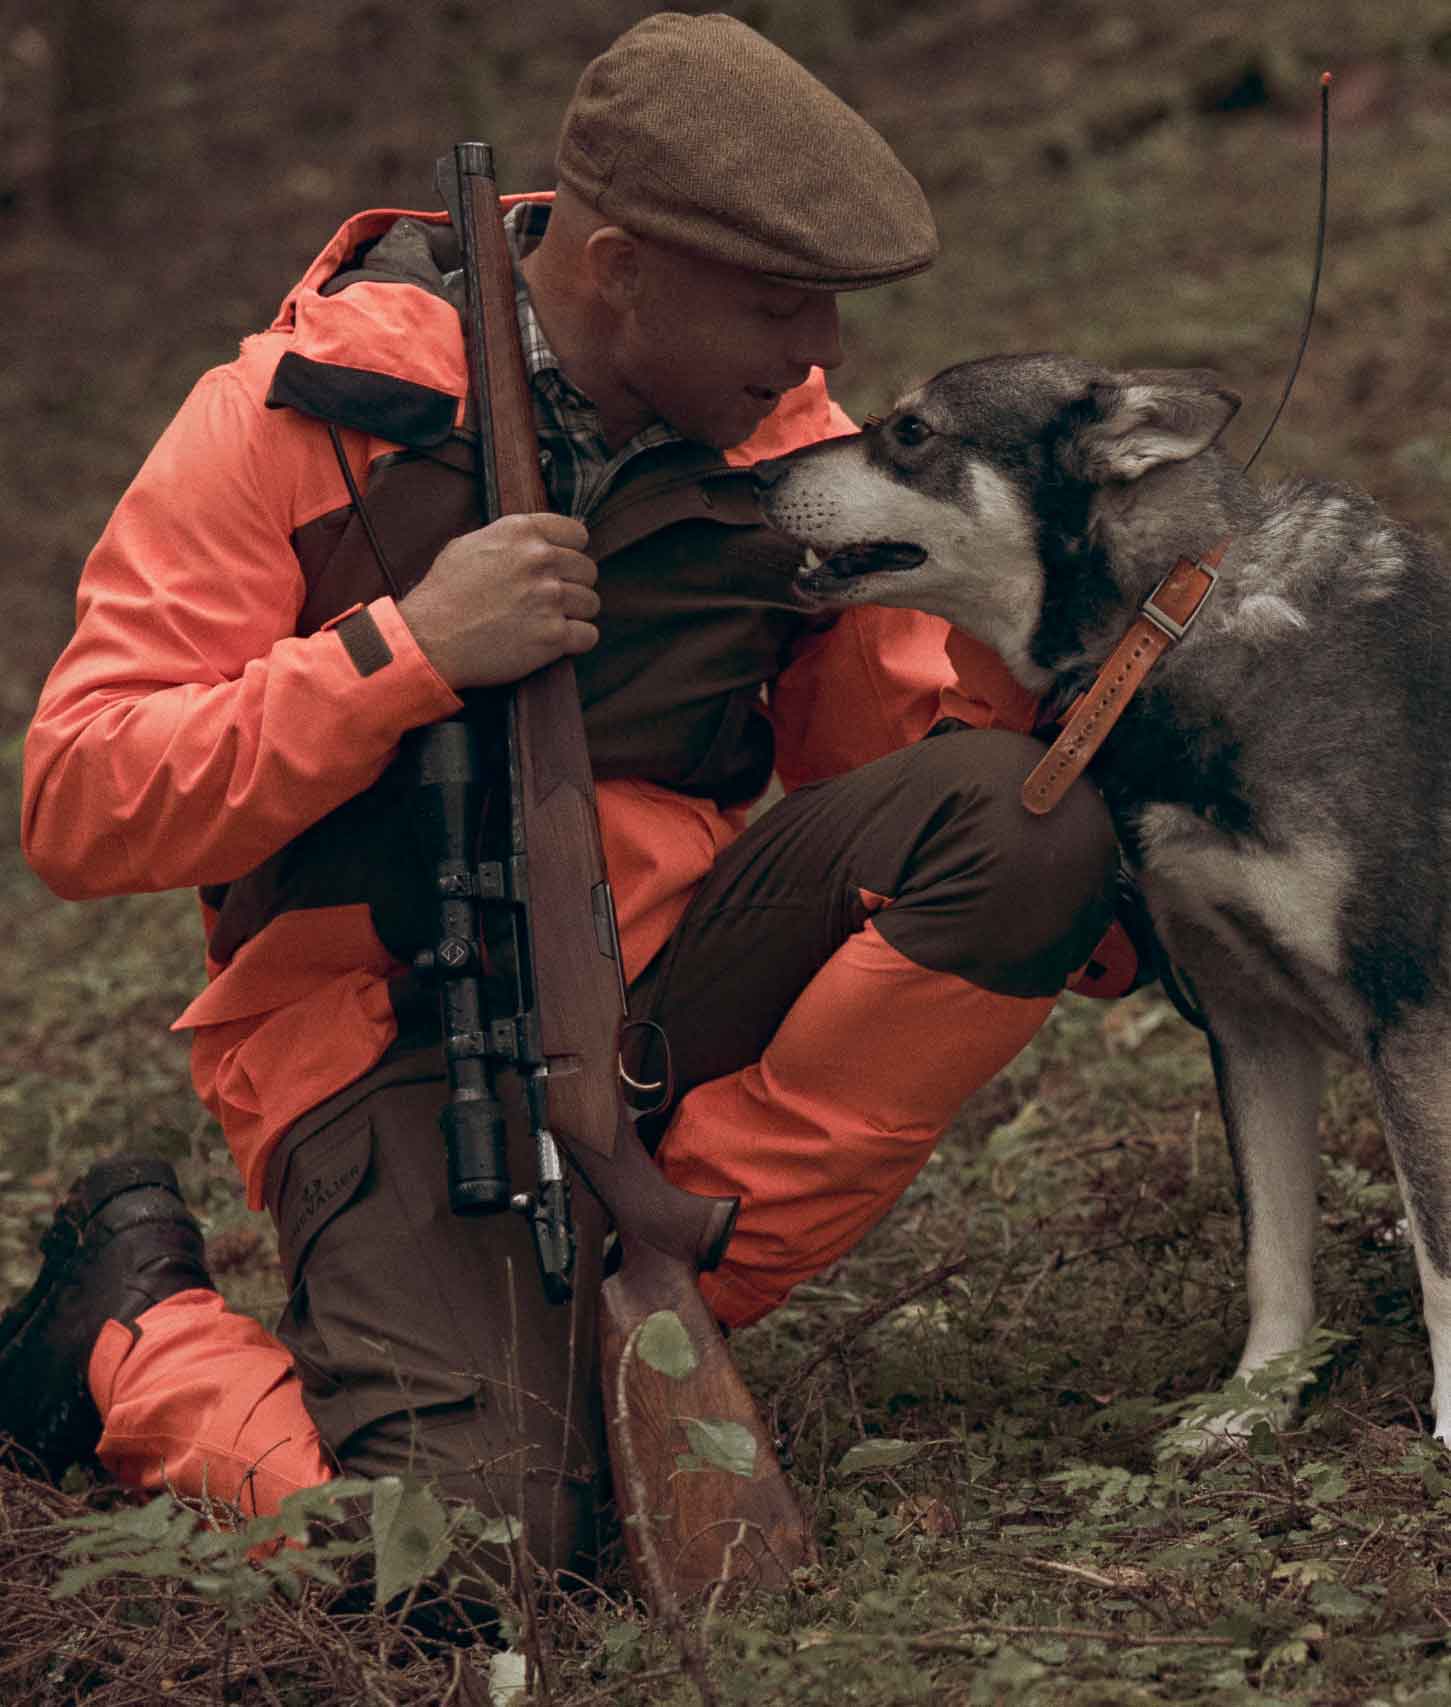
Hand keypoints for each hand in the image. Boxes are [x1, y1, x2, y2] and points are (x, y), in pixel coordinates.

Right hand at [397, 513, 599, 689]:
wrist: (430, 639)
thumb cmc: (443, 594)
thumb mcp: (468, 545)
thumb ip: (508, 539)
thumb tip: (535, 541)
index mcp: (521, 532)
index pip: (576, 534)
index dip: (571, 552)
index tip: (561, 567)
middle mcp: (540, 560)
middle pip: (587, 570)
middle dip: (574, 585)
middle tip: (551, 600)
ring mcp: (549, 598)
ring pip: (591, 603)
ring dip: (575, 614)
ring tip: (549, 621)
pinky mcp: (553, 635)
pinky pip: (589, 635)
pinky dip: (576, 641)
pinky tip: (556, 641)